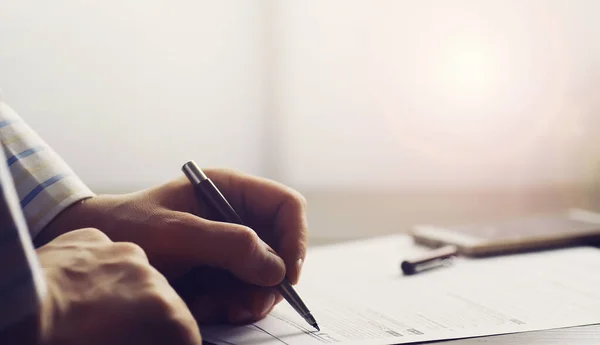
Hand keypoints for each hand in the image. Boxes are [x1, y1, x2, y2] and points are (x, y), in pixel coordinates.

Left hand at [36, 169, 308, 324]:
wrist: (98, 247)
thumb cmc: (128, 227)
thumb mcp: (174, 233)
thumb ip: (226, 245)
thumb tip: (276, 268)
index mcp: (231, 189)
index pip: (286, 206)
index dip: (295, 238)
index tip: (286, 275)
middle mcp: (237, 215)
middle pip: (281, 247)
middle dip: (267, 280)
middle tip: (246, 306)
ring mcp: (230, 244)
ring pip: (264, 276)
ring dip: (244, 298)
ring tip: (210, 305)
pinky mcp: (220, 269)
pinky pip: (243, 292)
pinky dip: (228, 306)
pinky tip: (202, 306)